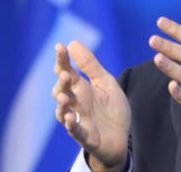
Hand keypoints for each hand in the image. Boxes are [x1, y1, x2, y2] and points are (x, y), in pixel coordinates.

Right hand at [52, 41, 130, 171]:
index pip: (67, 71)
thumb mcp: (105, 83)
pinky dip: (71, 125)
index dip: (62, 60)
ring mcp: (78, 120)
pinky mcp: (85, 136)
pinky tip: (71, 118)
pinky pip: (75, 131)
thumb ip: (90, 65)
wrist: (121, 138)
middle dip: (62, 83)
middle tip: (65, 74)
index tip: (59, 46)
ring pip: (63, 112)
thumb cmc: (111, 109)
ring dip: (62, 104)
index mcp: (80, 88)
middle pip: (61, 90)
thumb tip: (73, 42)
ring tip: (64, 96)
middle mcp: (75, 103)